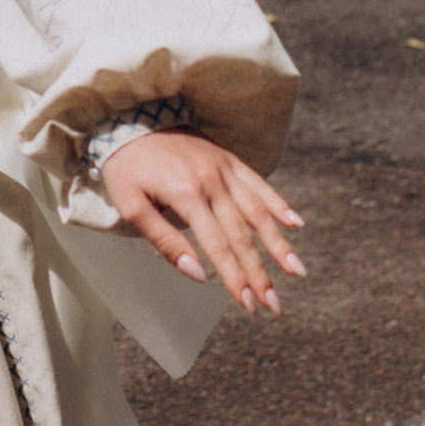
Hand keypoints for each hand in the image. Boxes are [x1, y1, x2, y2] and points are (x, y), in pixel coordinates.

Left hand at [100, 131, 303, 314]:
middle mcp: (212, 182)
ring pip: (258, 212)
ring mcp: (224, 169)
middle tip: (275, 306)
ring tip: (297, 271)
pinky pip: (259, 183)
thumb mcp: (132, 207)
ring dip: (279, 244)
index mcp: (186, 195)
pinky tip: (296, 223)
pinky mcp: (228, 159)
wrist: (130, 119)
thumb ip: (165, 241)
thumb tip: (197, 275)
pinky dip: (278, 204)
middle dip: (260, 274)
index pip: (218, 246)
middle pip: (242, 236)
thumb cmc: (126, 168)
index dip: (234, 278)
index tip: (249, 306)